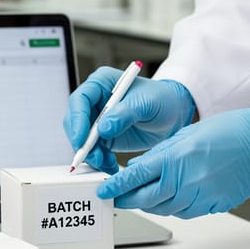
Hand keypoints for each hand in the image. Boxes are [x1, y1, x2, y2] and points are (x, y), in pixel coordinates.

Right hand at [62, 66, 195, 173]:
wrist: (174, 113)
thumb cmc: (162, 99)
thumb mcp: (147, 103)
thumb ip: (125, 113)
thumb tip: (103, 128)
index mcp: (101, 83)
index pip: (80, 100)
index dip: (77, 120)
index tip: (82, 139)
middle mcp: (95, 100)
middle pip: (75, 122)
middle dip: (82, 142)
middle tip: (94, 157)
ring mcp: (98, 119)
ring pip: (82, 139)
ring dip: (91, 154)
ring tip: (107, 163)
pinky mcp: (104, 136)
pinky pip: (94, 150)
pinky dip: (99, 160)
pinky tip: (110, 165)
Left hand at [96, 108, 249, 218]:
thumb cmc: (228, 131)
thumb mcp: (184, 135)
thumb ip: (159, 154)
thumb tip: (138, 168)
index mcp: (173, 159)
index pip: (133, 178)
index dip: (115, 187)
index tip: (103, 191)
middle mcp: (184, 182)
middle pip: (144, 200)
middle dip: (126, 200)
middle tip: (116, 198)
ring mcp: (199, 197)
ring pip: (164, 210)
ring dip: (150, 204)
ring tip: (143, 197)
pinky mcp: (213, 206)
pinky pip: (185, 212)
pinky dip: (174, 207)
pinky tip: (172, 198)